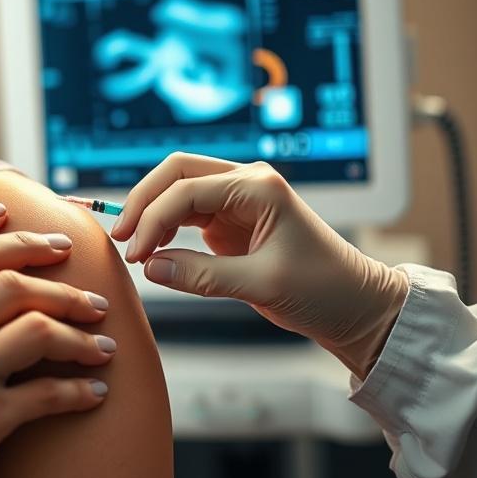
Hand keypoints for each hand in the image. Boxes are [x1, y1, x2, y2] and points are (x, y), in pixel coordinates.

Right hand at [111, 153, 408, 377]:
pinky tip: (151, 248)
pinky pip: (186, 212)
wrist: (356, 305)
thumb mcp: (262, 285)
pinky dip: (164, 226)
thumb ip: (202, 275)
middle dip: (144, 201)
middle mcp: (246, 183)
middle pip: (175, 172)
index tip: (134, 252)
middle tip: (121, 238)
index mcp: (258, 187)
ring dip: (151, 212)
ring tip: (132, 247)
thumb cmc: (324, 289)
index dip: (153, 218)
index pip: (187, 190)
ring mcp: (237, 199)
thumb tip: (150, 266)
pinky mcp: (231, 219)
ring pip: (177, 189)